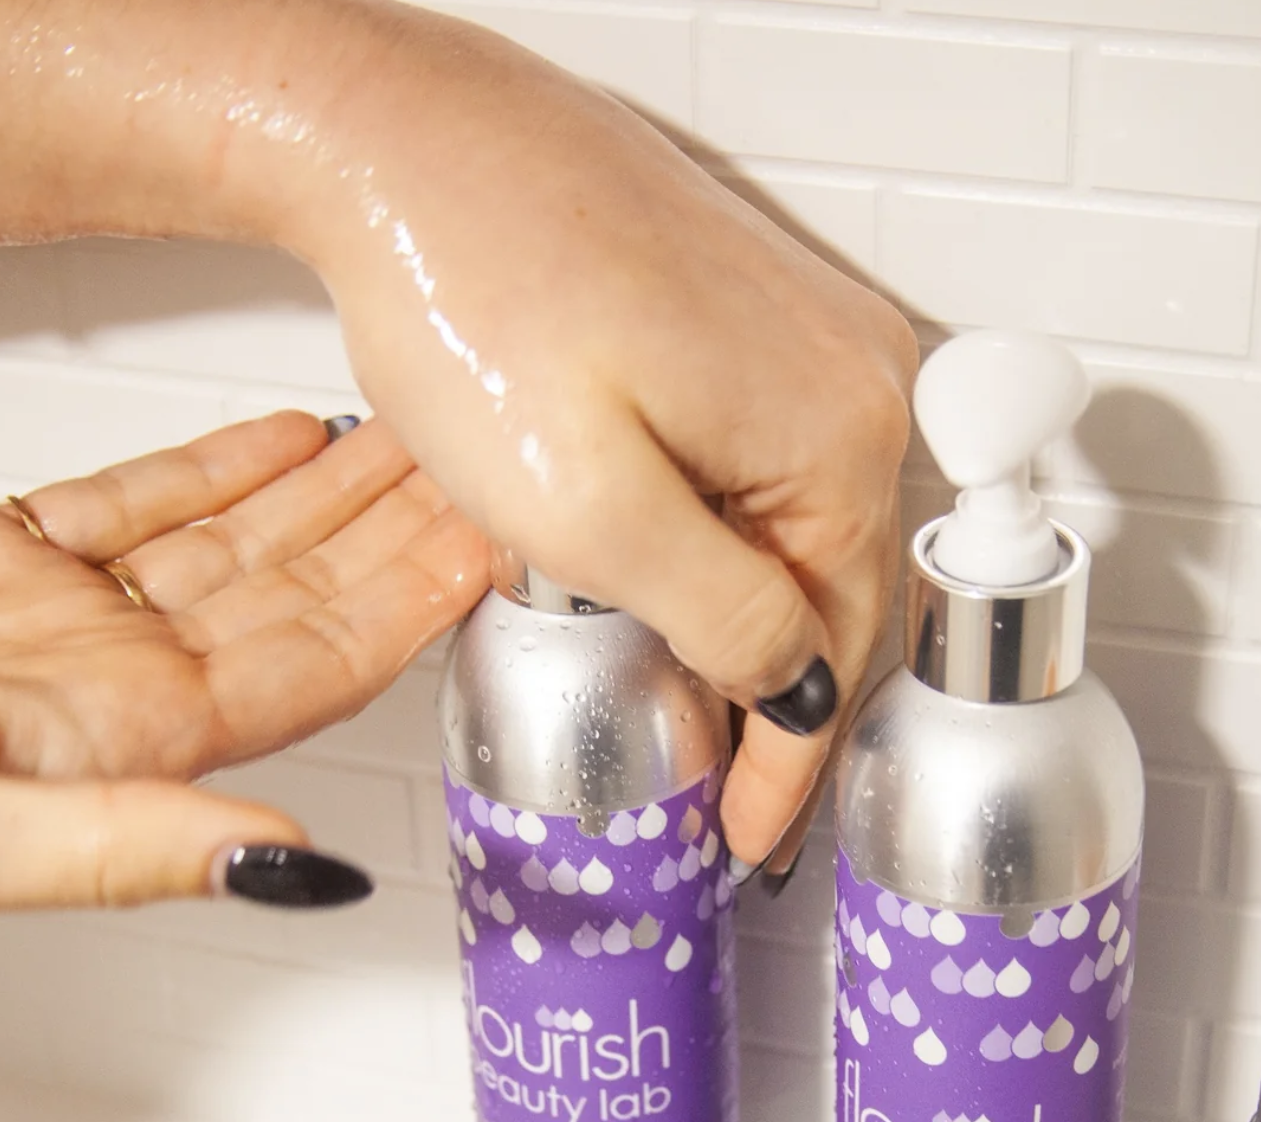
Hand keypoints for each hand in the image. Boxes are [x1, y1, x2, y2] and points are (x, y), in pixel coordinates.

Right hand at [0, 412, 487, 1055]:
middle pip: (295, 596)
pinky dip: (208, 467)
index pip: (316, 668)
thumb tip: (292, 870)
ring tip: (411, 431)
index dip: (412, 602)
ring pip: (229, 542)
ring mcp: (54, 625)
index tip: (495, 539)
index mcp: (123, 750)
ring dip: (323, 491)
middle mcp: (109, 687)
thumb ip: (125, 844)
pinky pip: (131, 507)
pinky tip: (277, 437)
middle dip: (394, 531)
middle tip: (485, 454)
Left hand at [280, 14, 918, 872]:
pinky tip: (673, 584)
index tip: (751, 837)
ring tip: (692, 708)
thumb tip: (790, 681)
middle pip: (837, 589)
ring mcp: (804, 332)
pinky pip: (765, 463)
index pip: (840, 649)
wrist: (408, 144)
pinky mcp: (747, 313)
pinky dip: (728, 542)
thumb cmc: (477, 289)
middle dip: (775, 702)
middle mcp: (851, 370)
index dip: (790, 768)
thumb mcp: (590, 510)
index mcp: (836, 431)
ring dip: (750, 623)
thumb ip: (718, 616)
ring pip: (799, 529)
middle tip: (725, 794)